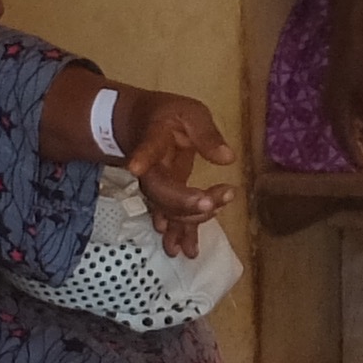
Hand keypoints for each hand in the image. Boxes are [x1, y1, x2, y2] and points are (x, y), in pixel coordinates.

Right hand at [118, 90, 238, 248]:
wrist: (141, 126)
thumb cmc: (169, 114)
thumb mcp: (190, 112)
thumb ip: (207, 134)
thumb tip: (227, 158)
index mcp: (153, 139)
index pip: (147, 148)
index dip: (142, 157)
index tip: (135, 167)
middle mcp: (149, 168)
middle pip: (160, 190)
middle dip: (184, 202)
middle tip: (214, 202)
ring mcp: (155, 185)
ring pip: (166, 208)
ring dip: (185, 223)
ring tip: (192, 248)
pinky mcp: (164, 194)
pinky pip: (172, 215)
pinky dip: (182, 232)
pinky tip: (188, 250)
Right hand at [326, 26, 362, 174]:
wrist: (351, 32)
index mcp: (337, 110)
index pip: (347, 141)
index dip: (360, 157)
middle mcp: (330, 107)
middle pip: (344, 137)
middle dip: (359, 153)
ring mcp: (332, 99)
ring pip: (345, 128)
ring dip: (358, 141)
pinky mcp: (338, 91)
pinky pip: (346, 116)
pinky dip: (357, 127)